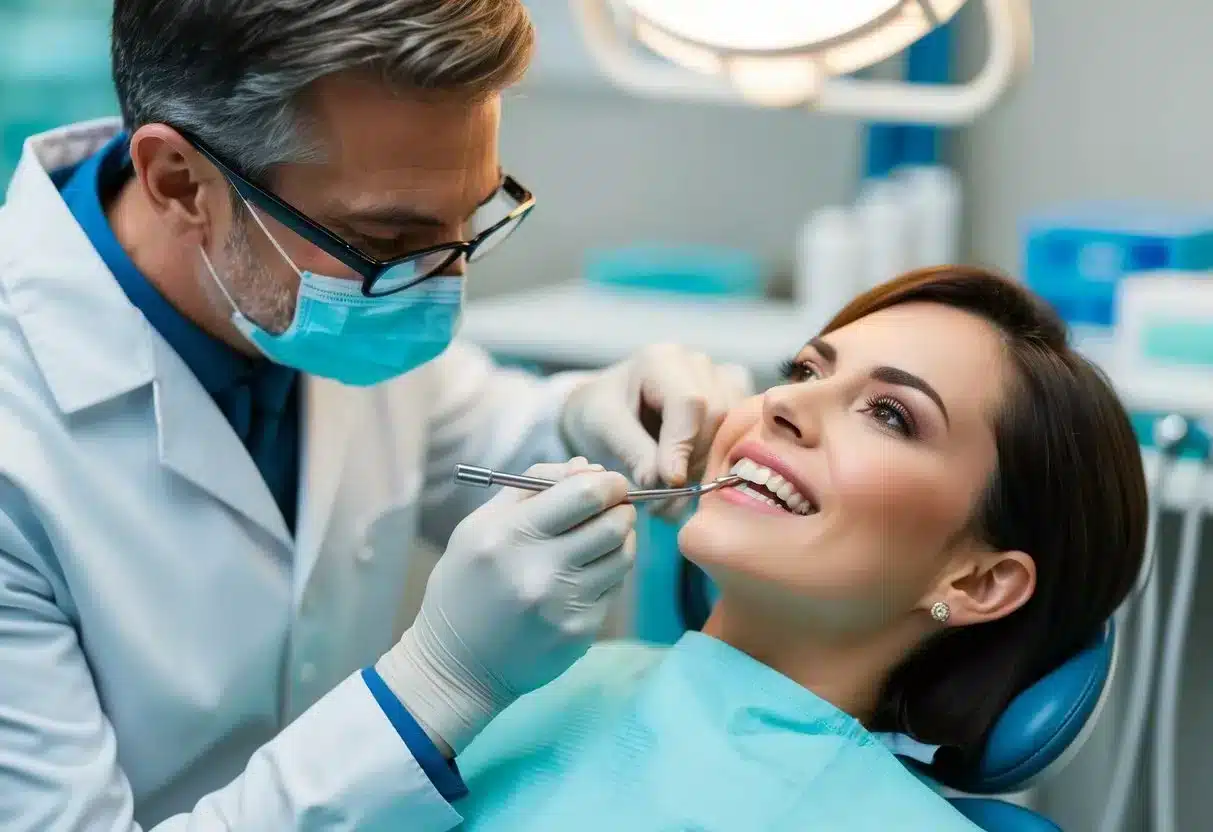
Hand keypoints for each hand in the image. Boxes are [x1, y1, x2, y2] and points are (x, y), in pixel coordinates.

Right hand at [376, 459, 635, 754]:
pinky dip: (608, 572)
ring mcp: (563, 605)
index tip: (610, 482)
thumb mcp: (479, 527)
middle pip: (613, 523)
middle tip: (614, 506)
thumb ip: (531, 488)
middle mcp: (539, 570)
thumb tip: (588, 467)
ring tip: (602, 536)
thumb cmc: (466, 587)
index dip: (608, 482)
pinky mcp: (580, 632)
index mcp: (508, 536)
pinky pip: (614, 587)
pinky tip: (587, 572)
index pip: (583, 494)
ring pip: (622, 555)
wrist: (458, 666)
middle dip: (621, 507)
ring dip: (621, 538)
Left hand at [561, 345, 752, 512]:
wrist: (611, 410)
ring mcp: (721, 379)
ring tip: (670, 481)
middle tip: (663, 494)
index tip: (670, 481)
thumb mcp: (602, 427)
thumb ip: (632, 449)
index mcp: (661, 360)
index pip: (689, 402)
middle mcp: (698, 363)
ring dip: (704, 463)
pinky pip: (739, 435)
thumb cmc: (602, 413)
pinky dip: (715, 459)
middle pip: (715, 416)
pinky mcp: (735, 401)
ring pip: (732, 429)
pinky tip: (688, 468)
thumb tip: (663, 480)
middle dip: (691, 459)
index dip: (683, 444)